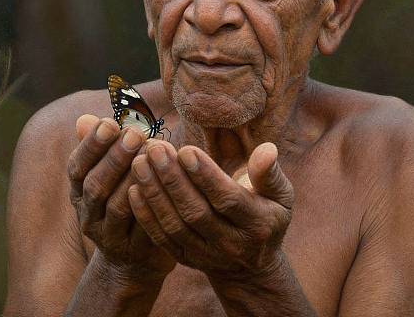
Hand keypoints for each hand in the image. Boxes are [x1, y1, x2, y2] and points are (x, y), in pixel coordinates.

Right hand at [67, 115, 175, 281]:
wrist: (132, 255)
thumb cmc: (123, 198)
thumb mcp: (108, 173)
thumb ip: (102, 147)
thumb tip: (83, 118)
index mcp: (79, 192)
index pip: (77, 167)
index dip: (91, 145)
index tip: (109, 122)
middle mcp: (88, 215)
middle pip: (95, 186)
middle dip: (114, 158)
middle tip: (134, 134)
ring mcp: (109, 236)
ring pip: (117, 207)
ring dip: (133, 179)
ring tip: (150, 154)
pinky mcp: (133, 251)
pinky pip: (142, 229)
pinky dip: (150, 206)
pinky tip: (162, 186)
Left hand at [128, 140, 293, 279]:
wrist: (251, 265)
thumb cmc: (266, 215)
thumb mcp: (280, 195)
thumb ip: (268, 172)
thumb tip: (267, 148)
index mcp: (257, 223)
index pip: (228, 200)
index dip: (206, 176)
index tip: (186, 150)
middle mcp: (231, 243)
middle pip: (196, 212)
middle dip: (173, 179)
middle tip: (155, 149)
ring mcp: (206, 255)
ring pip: (175, 225)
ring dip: (154, 193)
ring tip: (140, 162)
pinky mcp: (186, 259)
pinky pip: (162, 239)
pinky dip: (146, 215)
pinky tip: (133, 189)